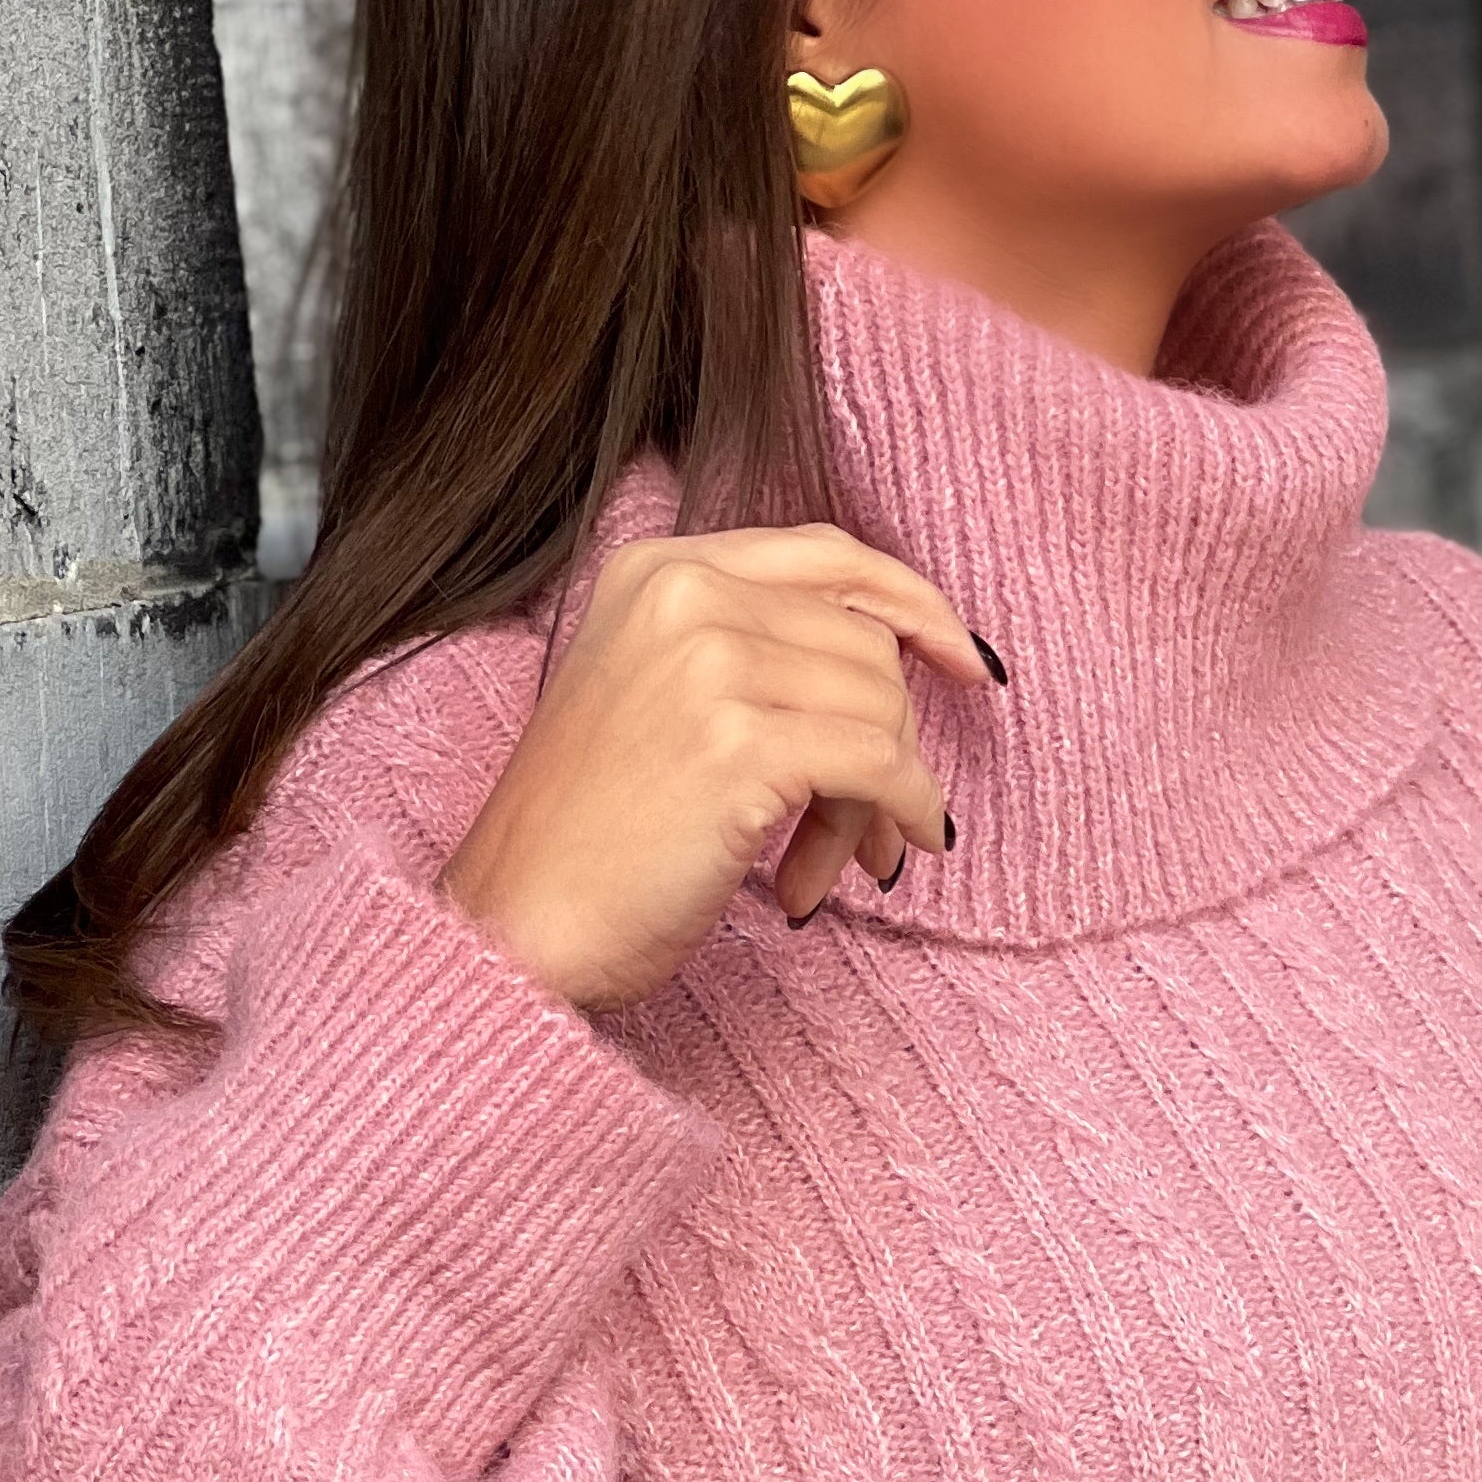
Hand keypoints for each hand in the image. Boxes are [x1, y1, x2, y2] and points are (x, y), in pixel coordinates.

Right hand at [440, 522, 1000, 1009]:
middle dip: (887, 742)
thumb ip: (749, 660)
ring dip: (880, 799)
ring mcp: (711, 664)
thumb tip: (898, 674)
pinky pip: (880, 766)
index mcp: (659, 570)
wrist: (516, 926)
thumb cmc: (588, 844)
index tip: (966, 662)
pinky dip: (903, 812)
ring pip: (880, 706)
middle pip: (865, 643)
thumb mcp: (655, 704)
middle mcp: (685, 595)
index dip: (913, 603)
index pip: (828, 555)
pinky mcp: (741, 745)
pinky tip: (879, 862)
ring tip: (837, 865)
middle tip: (868, 833)